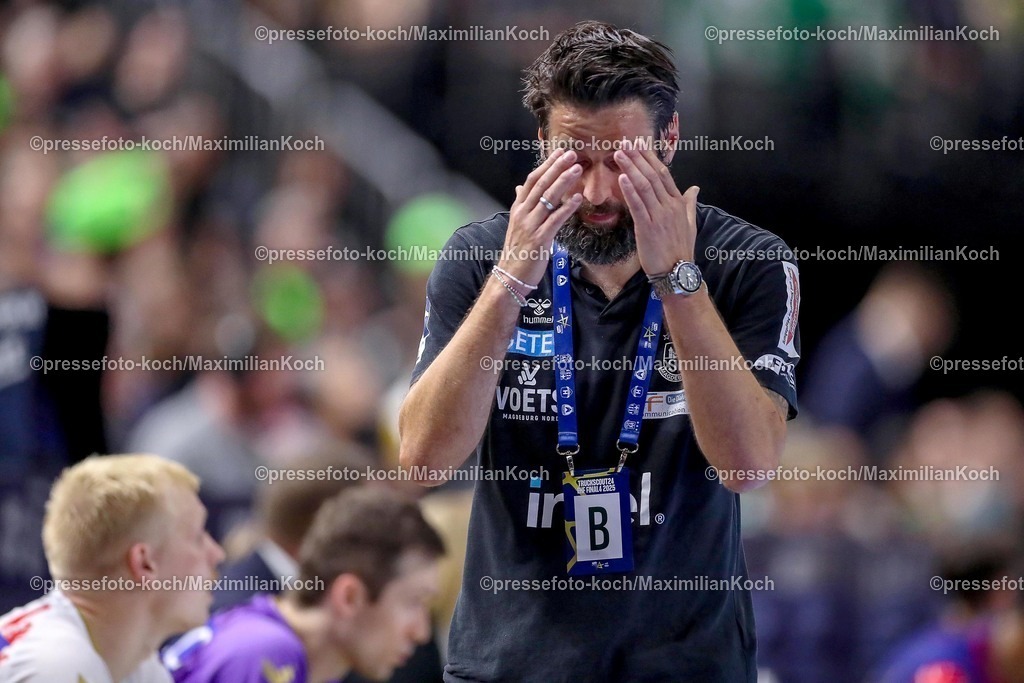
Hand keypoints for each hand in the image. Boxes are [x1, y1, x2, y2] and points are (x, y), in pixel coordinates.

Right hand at [498, 148, 581, 286]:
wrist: (510, 276)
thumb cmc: (517, 251)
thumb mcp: (516, 224)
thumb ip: (520, 204)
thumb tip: (519, 187)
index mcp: (518, 208)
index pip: (532, 180)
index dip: (547, 165)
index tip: (560, 152)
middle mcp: (523, 213)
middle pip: (540, 184)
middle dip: (556, 167)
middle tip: (572, 153)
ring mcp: (530, 226)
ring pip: (547, 198)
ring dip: (563, 182)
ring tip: (578, 169)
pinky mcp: (539, 240)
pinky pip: (555, 220)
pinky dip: (566, 207)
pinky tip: (577, 198)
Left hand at [614, 141, 697, 274]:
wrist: (677, 271)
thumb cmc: (681, 249)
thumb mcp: (690, 223)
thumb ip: (690, 203)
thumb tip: (695, 188)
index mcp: (678, 203)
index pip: (664, 174)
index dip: (651, 158)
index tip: (639, 145)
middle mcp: (670, 206)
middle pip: (652, 176)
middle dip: (638, 158)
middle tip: (625, 142)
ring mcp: (659, 216)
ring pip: (644, 186)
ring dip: (631, 168)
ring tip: (619, 154)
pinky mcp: (648, 228)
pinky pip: (638, 205)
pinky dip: (629, 190)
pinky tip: (621, 177)